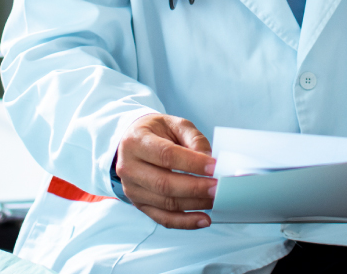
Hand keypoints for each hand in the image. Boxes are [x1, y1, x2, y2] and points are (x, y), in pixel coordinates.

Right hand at [115, 113, 216, 228]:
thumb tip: (210, 160)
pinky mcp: (139, 205)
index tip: (214, 167)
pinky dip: (185, 222)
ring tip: (215, 199)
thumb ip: (193, 138)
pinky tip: (204, 219)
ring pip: (165, 203)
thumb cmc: (157, 130)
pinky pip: (163, 218)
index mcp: (136, 142)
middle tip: (218, 187)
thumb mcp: (175, 123)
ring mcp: (132, 190)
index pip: (166, 155)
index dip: (192, 163)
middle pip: (164, 183)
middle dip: (195, 187)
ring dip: (194, 204)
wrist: (132, 142)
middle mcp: (129, 168)